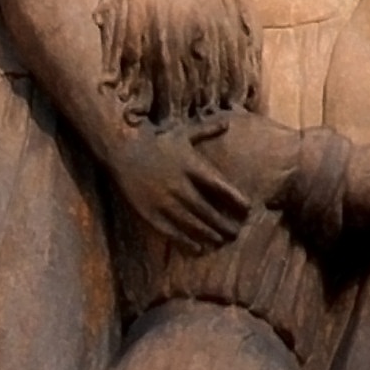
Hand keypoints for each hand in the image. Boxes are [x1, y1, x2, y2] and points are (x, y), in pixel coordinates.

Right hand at [108, 123, 249, 249]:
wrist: (123, 149)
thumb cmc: (156, 141)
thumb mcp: (182, 133)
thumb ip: (207, 130)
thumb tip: (228, 122)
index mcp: (190, 166)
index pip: (220, 186)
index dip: (235, 199)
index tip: (247, 209)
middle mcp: (179, 184)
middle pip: (207, 209)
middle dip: (224, 223)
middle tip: (236, 232)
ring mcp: (163, 200)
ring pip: (191, 222)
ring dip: (208, 234)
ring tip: (220, 240)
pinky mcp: (150, 211)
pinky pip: (171, 230)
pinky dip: (185, 241)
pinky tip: (197, 248)